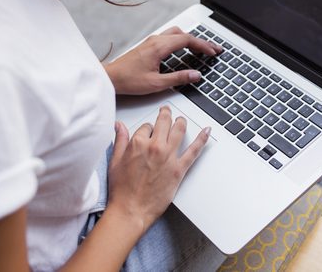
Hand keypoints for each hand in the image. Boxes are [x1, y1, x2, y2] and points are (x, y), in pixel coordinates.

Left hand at [105, 26, 221, 94]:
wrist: (110, 77)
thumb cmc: (128, 80)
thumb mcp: (157, 83)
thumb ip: (178, 78)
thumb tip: (195, 75)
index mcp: (159, 47)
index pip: (187, 40)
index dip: (203, 46)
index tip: (213, 52)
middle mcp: (156, 40)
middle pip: (184, 35)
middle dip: (201, 42)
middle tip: (213, 50)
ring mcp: (152, 41)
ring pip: (177, 34)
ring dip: (191, 39)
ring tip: (201, 49)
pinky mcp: (149, 45)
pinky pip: (169, 37)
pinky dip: (181, 41)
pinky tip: (184, 49)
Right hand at [106, 106, 209, 232]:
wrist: (131, 210)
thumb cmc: (122, 190)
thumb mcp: (115, 161)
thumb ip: (120, 140)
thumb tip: (118, 125)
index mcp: (138, 143)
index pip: (146, 126)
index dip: (147, 128)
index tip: (147, 132)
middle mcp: (155, 147)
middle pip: (164, 122)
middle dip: (166, 114)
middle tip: (167, 111)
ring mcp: (168, 157)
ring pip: (179, 130)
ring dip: (181, 121)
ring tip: (181, 119)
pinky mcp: (179, 169)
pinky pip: (194, 150)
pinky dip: (202, 139)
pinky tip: (207, 131)